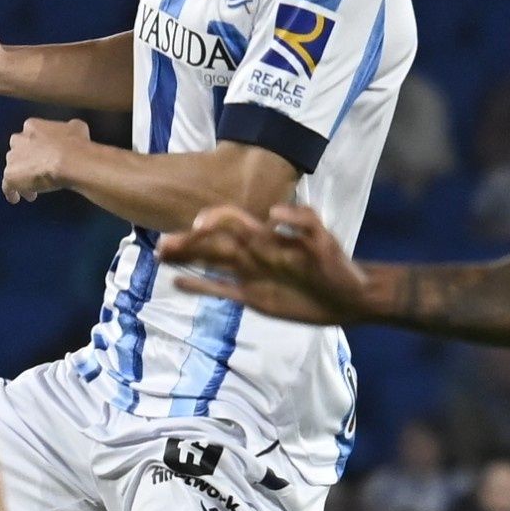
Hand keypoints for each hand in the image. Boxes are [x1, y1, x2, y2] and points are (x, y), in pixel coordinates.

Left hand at [1, 117, 83, 203]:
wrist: (70, 162)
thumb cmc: (76, 145)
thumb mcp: (77, 128)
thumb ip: (68, 129)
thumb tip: (72, 131)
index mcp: (32, 126)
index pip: (29, 136)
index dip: (37, 147)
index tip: (44, 156)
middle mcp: (18, 140)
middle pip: (18, 151)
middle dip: (25, 160)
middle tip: (37, 171)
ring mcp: (12, 158)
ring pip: (13, 168)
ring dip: (21, 177)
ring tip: (33, 189)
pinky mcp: (10, 175)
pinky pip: (7, 186)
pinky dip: (11, 192)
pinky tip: (16, 198)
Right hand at [163, 200, 378, 327]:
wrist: (349, 296)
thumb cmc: (338, 265)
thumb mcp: (324, 239)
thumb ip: (301, 222)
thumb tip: (272, 213)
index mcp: (267, 236)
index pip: (233, 221)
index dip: (214, 220)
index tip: (198, 227)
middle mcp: (253, 253)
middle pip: (213, 244)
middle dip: (187, 243)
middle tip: (160, 246)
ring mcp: (250, 275)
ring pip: (211, 264)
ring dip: (187, 259)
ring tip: (160, 256)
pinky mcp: (253, 297)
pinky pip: (221, 290)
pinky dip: (200, 286)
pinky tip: (178, 282)